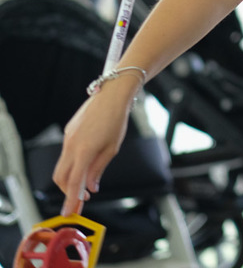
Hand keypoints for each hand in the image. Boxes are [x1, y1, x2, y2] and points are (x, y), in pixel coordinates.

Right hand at [51, 84, 135, 215]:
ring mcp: (68, 139)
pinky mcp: (68, 133)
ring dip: (70, 179)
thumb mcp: (112, 148)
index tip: (70, 212)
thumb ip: (99, 169)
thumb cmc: (116, 120)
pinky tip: (85, 166)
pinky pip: (66, 153)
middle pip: (61, 177)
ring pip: (62, 166)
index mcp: (84, 151)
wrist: (111, 95)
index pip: (74, 182)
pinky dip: (72, 164)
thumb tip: (91, 187)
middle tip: (80, 202)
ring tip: (85, 187)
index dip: (71, 199)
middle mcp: (71, 146)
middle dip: (67, 192)